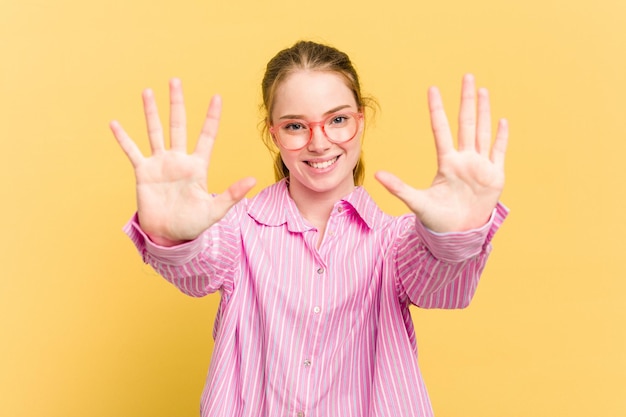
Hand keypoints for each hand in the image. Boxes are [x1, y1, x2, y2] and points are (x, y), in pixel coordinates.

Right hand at [110, 78, 255, 245]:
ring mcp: (160, 164)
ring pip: (155, 132)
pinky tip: (114, 124)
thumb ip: (231, 194)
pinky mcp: (143, 173)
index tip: (216, 97)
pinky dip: (123, 139)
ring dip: (151, 112)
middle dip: (177, 103)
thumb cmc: (193, 224)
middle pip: (178, 125)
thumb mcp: (215, 210)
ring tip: (147, 91)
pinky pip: (132, 152)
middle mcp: (179, 160)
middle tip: (175, 80)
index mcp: (198, 166)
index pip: (206, 136)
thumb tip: (253, 180)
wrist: (169, 235)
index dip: (211, 117)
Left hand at [375, 74, 507, 232]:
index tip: (433, 88)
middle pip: (466, 123)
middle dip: (467, 99)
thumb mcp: (417, 202)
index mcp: (446, 162)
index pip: (441, 129)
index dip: (437, 110)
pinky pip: (498, 152)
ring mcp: (480, 166)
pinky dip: (500, 137)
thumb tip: (376, 175)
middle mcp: (464, 159)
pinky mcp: (495, 176)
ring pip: (482, 131)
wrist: (458, 234)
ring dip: (484, 111)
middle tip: (467, 76)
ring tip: (483, 90)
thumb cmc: (437, 219)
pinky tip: (501, 120)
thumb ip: (399, 188)